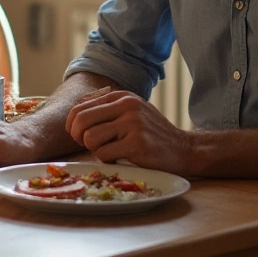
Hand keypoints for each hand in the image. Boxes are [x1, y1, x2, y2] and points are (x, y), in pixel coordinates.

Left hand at [65, 89, 194, 172]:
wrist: (185, 149)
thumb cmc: (152, 133)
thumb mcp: (130, 112)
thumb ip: (105, 109)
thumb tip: (73, 115)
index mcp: (121, 96)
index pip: (80, 107)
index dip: (72, 125)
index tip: (79, 136)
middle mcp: (126, 105)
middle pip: (81, 120)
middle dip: (77, 136)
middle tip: (88, 145)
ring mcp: (133, 123)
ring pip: (90, 138)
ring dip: (95, 150)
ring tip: (109, 151)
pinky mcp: (137, 143)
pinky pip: (104, 154)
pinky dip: (107, 160)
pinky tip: (120, 158)